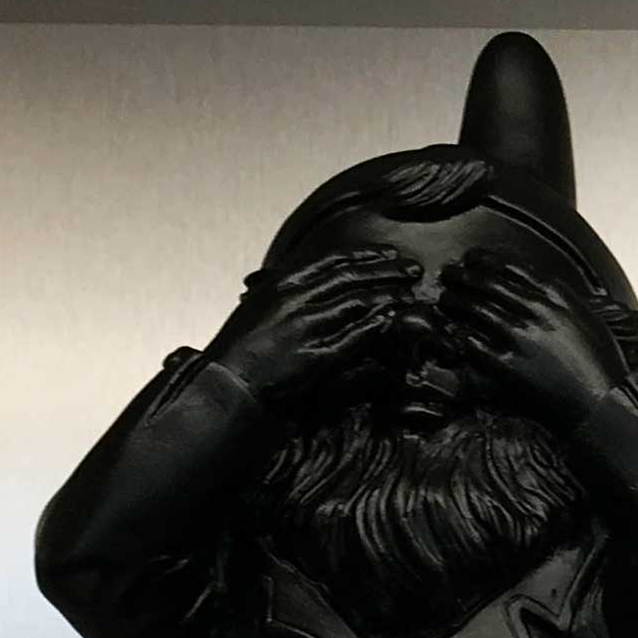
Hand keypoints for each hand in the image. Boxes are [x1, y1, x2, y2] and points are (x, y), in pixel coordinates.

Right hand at [203, 248, 414, 401]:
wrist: (225, 382)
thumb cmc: (241, 349)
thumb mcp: (261, 308)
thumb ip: (290, 293)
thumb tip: (318, 286)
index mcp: (281, 283)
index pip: (332, 260)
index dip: (365, 256)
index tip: (387, 254)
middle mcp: (294, 299)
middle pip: (351, 277)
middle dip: (386, 271)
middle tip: (412, 269)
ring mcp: (305, 327)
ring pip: (357, 303)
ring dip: (388, 296)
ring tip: (409, 294)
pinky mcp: (314, 355)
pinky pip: (355, 337)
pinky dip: (377, 326)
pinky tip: (394, 321)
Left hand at [447, 249, 630, 423]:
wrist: (603, 403)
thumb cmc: (601, 366)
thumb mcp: (588, 319)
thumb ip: (562, 302)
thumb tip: (539, 292)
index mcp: (558, 296)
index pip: (511, 266)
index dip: (485, 260)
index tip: (473, 259)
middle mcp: (537, 309)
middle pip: (488, 282)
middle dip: (463, 276)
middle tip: (450, 276)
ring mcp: (521, 336)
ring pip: (475, 308)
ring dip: (455, 301)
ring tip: (447, 301)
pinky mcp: (508, 364)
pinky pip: (472, 343)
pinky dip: (460, 336)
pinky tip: (455, 335)